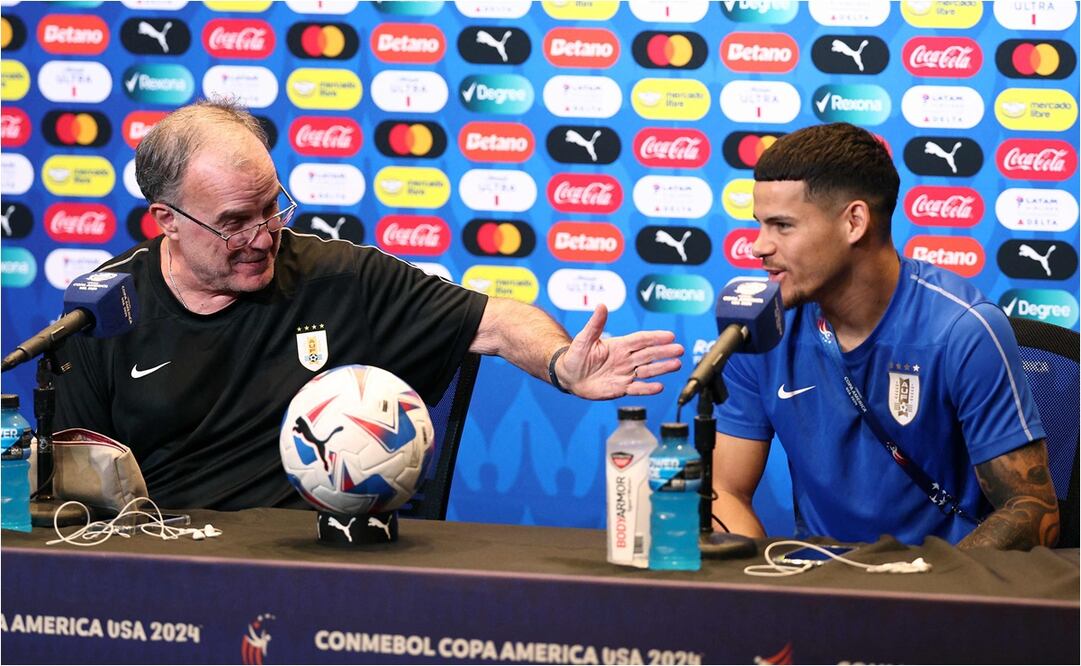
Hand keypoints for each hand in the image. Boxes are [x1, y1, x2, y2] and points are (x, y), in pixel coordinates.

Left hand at [558, 305, 682, 398]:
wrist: (569, 376)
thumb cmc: (576, 354)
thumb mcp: (585, 339)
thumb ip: (595, 324)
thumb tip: (601, 305)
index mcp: (619, 345)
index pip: (641, 339)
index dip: (655, 337)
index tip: (670, 335)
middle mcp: (626, 359)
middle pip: (649, 354)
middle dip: (664, 352)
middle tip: (680, 349)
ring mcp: (625, 373)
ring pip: (647, 370)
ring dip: (662, 368)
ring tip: (677, 364)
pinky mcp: (621, 388)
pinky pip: (637, 388)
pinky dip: (648, 389)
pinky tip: (660, 387)